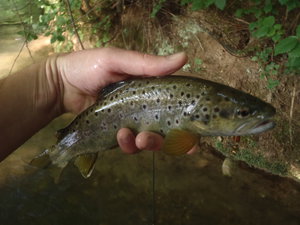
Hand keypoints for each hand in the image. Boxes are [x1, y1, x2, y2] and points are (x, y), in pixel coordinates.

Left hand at [56, 47, 187, 153]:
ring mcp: (132, 122)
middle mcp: (146, 108)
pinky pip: (130, 146)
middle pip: (167, 130)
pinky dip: (128, 145)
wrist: (61, 84)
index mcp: (151, 89)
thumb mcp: (117, 60)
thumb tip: (184, 58)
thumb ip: (148, 64)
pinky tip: (121, 137)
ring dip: (146, 144)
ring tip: (131, 138)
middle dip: (166, 140)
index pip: (177, 106)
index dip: (188, 122)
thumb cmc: (89, 66)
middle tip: (151, 138)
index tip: (196, 136)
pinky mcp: (118, 133)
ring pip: (150, 141)